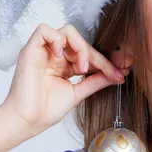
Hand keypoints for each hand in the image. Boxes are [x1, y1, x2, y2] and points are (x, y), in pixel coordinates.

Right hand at [1, 23, 131, 133]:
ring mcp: (43, 52)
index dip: (105, 61)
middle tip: (110, 71)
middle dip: (98, 56)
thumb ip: (95, 82)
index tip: (122, 72)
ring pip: (67, 32)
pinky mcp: (30, 50)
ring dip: (80, 47)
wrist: (28, 121)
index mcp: (65, 65)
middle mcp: (54, 56)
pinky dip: (57, 40)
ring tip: (82, 68)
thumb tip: (117, 75)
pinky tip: (62, 56)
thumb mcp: (78, 93)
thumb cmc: (46, 110)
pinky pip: (44, 30)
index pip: (88, 54)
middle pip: (81, 42)